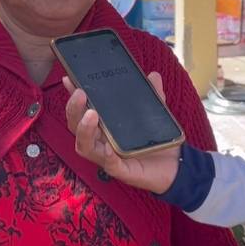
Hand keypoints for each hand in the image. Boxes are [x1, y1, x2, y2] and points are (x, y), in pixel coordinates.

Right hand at [64, 73, 181, 195]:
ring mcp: (108, 157)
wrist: (175, 166)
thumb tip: (153, 75)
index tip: (69, 79)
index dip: (73, 97)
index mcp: (104, 126)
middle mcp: (101, 141)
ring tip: (91, 114)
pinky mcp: (121, 170)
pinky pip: (108, 164)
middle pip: (76, 127)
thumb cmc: (156, 141)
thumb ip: (151, 95)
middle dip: (74, 109)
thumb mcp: (154, 113)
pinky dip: (106, 155)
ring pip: (85, 146)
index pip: (82, 110)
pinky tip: (108, 147)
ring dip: (84, 130)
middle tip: (80, 93)